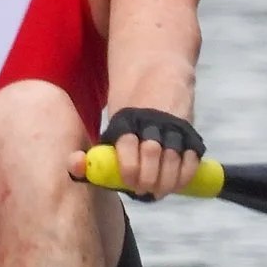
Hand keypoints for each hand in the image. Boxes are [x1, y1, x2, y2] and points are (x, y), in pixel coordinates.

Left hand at [75, 107, 204, 202]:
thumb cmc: (130, 115)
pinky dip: (185, 175)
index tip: (129, 181)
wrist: (158, 75)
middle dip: (148, 178)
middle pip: (151, 153)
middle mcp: (151, 122)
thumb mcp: (113, 125)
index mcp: (126, 120)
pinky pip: (191, 157)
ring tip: (159, 191)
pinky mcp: (189, 131)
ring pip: (173, 157)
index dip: (128, 167)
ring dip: (167, 181)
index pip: (126, 145)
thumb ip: (98, 150)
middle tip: (144, 190)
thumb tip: (75, 166)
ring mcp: (172, 126)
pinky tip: (177, 184)